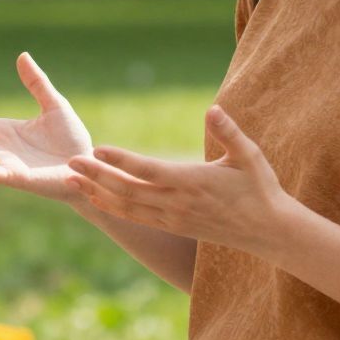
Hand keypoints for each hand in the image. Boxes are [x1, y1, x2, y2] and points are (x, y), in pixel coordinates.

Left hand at [66, 106, 295, 256]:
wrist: (269, 231)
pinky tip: (95, 198)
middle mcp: (178, 203)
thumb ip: (230, 132)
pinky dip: (113, 208)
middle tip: (70, 162)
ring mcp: (174, 218)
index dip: (121, 160)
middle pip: (128, 190)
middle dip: (97, 176)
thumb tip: (213, 109)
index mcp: (192, 182)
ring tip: (72, 180)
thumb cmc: (260, 188)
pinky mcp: (174, 226)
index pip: (149, 170)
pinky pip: (136, 218)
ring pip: (127, 207)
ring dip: (97, 192)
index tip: (97, 149)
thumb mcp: (250, 156)